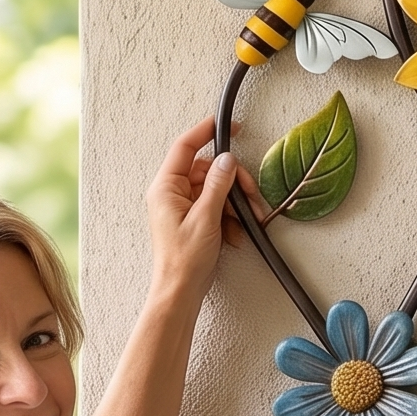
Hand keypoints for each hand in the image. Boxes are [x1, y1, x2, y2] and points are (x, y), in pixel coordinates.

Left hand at [146, 117, 242, 304]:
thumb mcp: (206, 218)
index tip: (226, 125)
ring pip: (216, 189)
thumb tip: (226, 160)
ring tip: (247, 220)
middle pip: (208, 170)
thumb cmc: (184, 260)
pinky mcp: (194, 219)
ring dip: (234, 203)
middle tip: (250, 194)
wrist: (181, 290)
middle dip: (232, 182)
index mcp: (166, 187)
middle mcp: (172, 193)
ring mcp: (183, 206)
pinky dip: (230, 217)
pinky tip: (235, 233)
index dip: (206, 131)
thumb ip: (217, 185)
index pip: (185, 147)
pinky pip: (216, 206)